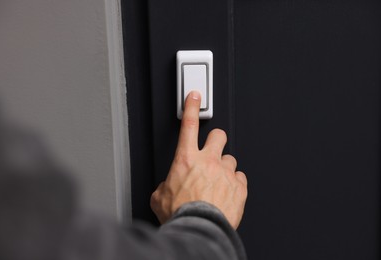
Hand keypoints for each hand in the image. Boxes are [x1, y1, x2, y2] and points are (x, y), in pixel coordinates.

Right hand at [150, 91, 247, 228]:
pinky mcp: (239, 187)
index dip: (191, 106)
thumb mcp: (160, 198)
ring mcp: (226, 173)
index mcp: (186, 159)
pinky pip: (240, 177)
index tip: (194, 96)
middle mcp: (209, 161)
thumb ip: (164, 187)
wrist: (200, 229)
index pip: (189, 124)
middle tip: (212, 149)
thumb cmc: (181, 214)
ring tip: (217, 182)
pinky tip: (227, 193)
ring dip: (225, 167)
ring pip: (231, 159)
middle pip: (219, 135)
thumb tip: (166, 189)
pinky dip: (234, 183)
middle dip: (216, 139)